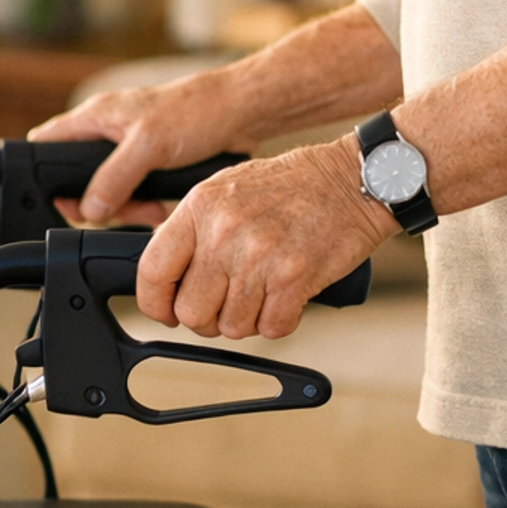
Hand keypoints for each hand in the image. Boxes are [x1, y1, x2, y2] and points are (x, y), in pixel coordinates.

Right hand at [29, 69, 252, 227]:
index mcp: (96, 116)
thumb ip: (114, 177)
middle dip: (96, 202)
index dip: (42, 173)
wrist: (240, 114)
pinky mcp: (151, 164)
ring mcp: (128, 149)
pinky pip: (133, 193)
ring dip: (125, 208)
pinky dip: (143, 206)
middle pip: (77, 178)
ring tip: (148, 212)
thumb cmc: (195, 112)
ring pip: (107, 190)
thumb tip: (89, 208)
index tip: (63, 201)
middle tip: (118, 211)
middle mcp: (107, 131)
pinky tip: (159, 211)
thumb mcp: (148, 146)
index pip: (46, 142)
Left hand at [135, 138, 395, 339]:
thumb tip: (168, 273)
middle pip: (191, 312)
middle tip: (227, 304)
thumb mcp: (228, 189)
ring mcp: (259, 256)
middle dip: (207, 319)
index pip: (152, 270)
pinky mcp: (294, 278)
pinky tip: (288, 296)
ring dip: (248, 320)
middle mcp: (224, 232)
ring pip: (232, 327)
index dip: (155, 303)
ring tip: (264, 292)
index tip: (167, 310)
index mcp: (201, 207)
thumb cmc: (294, 185)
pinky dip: (280, 321)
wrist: (354, 179)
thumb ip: (195, 228)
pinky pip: (271, 328)